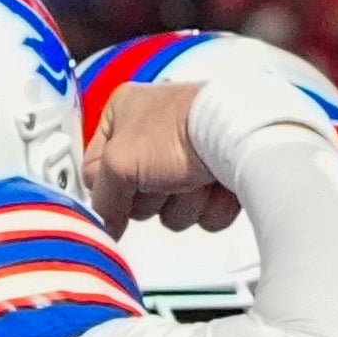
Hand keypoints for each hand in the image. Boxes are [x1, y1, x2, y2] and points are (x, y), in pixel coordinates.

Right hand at [83, 82, 241, 238]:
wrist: (241, 134)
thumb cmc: (181, 130)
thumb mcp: (119, 163)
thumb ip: (102, 197)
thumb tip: (104, 223)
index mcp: (124, 112)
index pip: (96, 169)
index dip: (108, 190)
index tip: (119, 199)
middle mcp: (155, 132)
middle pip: (136, 196)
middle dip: (152, 197)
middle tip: (163, 176)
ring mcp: (188, 155)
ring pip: (171, 210)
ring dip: (182, 204)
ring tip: (194, 178)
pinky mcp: (216, 176)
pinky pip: (202, 213)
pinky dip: (209, 207)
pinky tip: (215, 184)